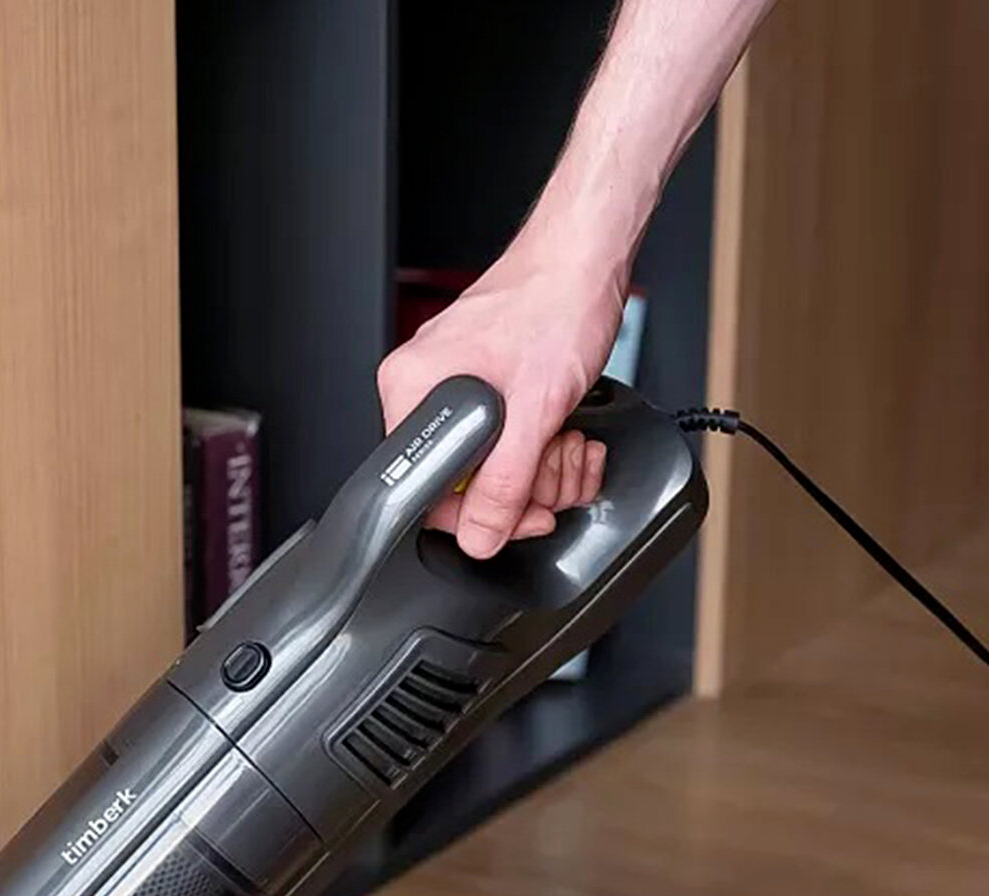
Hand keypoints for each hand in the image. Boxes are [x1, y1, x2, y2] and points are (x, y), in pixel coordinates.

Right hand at [377, 239, 627, 557]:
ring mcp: (452, 385)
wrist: (586, 258)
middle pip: (460, 484)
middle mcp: (421, 388)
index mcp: (411, 392)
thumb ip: (503, 484)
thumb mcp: (534, 409)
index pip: (423, 491)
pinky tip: (561, 428)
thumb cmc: (555, 304)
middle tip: (552, 462)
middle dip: (522, 487)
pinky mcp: (483, 384)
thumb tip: (479, 535)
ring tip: (564, 437)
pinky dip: (539, 445)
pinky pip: (502, 441)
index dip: (476, 516)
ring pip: (488, 467)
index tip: (519, 512)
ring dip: (540, 467)